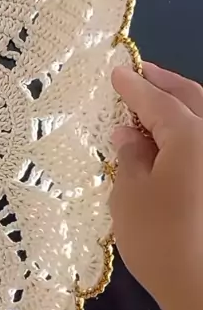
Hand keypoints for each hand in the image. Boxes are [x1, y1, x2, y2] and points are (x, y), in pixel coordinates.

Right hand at [111, 62, 202, 309]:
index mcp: (191, 136)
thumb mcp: (130, 194)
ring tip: (156, 105)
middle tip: (144, 75)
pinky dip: (189, 135)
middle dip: (167, 86)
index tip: (117, 70)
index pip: (158, 102)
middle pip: (193, 101)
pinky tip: (171, 144)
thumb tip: (129, 133)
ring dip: (181, 108)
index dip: (134, 86)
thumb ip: (130, 156)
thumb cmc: (160, 239)